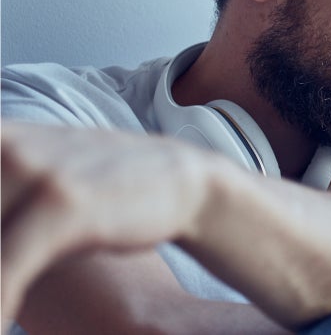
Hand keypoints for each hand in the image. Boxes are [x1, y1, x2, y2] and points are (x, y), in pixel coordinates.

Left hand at [1, 121, 220, 320]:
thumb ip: (1, 194)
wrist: (182, 182)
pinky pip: (7, 268)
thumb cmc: (99, 191)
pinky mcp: (63, 204)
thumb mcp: (31, 179)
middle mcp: (2, 145)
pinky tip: (3, 324)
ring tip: (1, 316)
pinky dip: (0, 304)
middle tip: (1, 291)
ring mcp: (31, 170)